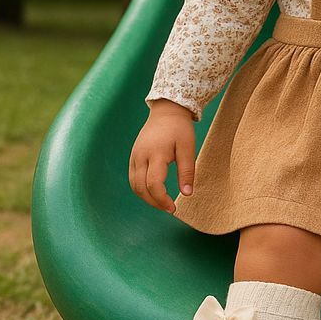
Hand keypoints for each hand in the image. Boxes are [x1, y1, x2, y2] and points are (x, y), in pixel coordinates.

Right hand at [128, 100, 195, 214]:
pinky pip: (132, 178)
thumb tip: (186, 194)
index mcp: (156, 153)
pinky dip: (141, 189)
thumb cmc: (180, 129)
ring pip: (134, 185)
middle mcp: (141, 156)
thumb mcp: (188, 148)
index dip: (162, 200)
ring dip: (146, 197)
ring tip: (162, 202)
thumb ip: (187, 172)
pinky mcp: (133, 156)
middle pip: (140, 188)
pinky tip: (154, 192)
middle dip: (154, 202)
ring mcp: (134, 156)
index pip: (153, 184)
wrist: (166, 111)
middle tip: (168, 208)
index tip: (173, 208)